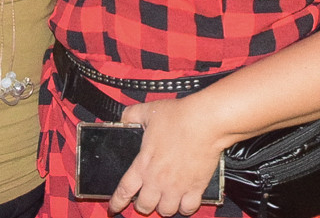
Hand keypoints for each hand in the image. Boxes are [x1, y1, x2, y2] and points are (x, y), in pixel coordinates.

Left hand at [109, 99, 223, 216]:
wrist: (205, 121)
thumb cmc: (178, 116)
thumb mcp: (148, 111)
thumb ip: (132, 115)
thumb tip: (124, 117)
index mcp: (143, 164)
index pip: (124, 190)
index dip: (117, 202)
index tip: (114, 207)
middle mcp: (157, 180)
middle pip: (144, 206)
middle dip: (143, 205)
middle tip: (145, 200)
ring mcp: (177, 186)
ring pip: (166, 211)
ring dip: (164, 207)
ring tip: (165, 200)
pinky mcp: (196, 188)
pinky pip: (188, 209)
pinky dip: (185, 208)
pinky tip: (184, 201)